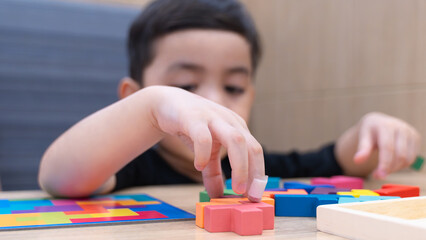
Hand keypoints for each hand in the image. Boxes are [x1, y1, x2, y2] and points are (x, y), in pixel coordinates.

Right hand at [149, 86, 265, 199]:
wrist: (168, 103)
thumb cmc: (193, 127)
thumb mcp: (207, 151)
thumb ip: (213, 172)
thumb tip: (217, 196)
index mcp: (237, 129)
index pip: (255, 151)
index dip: (258, 174)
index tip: (255, 195)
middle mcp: (230, 122)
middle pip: (251, 146)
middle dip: (253, 173)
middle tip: (248, 196)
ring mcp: (213, 118)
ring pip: (235, 140)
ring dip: (239, 167)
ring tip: (234, 189)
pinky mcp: (193, 118)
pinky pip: (203, 137)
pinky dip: (204, 154)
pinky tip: (199, 166)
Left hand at [353, 112, 420, 178]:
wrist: (379, 122)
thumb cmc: (370, 131)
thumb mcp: (363, 137)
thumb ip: (362, 149)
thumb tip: (357, 161)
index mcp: (385, 125)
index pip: (388, 148)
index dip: (384, 163)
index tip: (379, 176)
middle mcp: (401, 127)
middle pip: (400, 155)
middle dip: (389, 169)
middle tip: (377, 175)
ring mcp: (410, 132)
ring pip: (407, 159)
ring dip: (395, 169)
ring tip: (382, 169)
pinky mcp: (416, 138)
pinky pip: (411, 158)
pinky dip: (401, 165)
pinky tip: (391, 163)